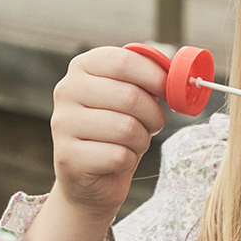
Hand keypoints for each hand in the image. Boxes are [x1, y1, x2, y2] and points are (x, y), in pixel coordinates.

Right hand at [51, 43, 167, 220]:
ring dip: (141, 140)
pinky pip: (118, 156)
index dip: (155, 77)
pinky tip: (118, 160)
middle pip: (129, 96)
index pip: (123, 61)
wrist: (89, 178)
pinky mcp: (68, 156)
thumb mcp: (130, 100)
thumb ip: (147, 82)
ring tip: (133, 143)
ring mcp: (63, 123)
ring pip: (126, 128)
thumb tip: (177, 77)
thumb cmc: (115, 133)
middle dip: (153, 115)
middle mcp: (66, 90)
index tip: (168, 91)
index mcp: (82, 67)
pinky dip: (128, 161)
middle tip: (153, 124)